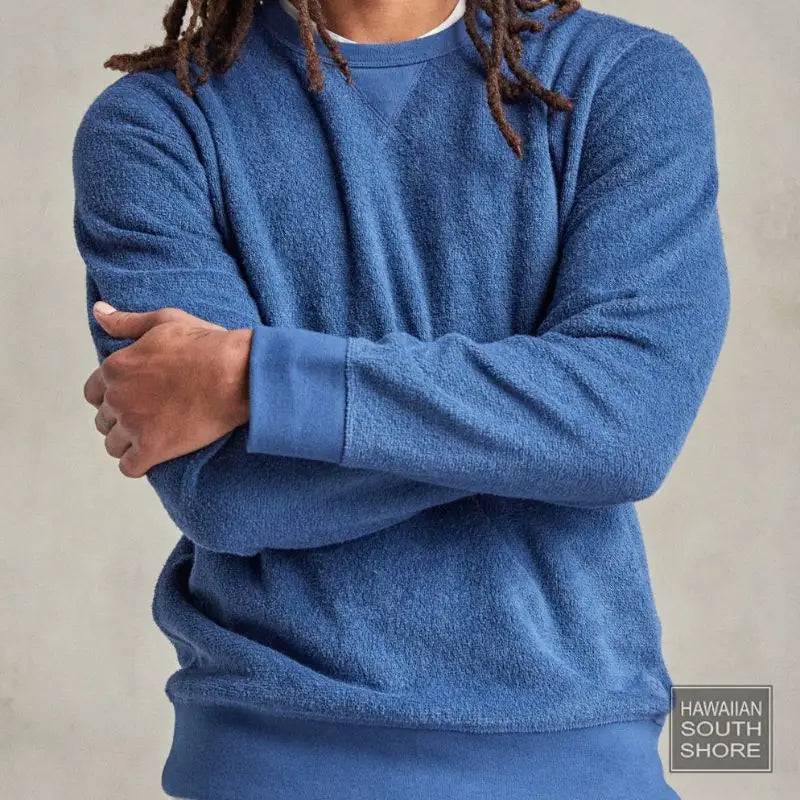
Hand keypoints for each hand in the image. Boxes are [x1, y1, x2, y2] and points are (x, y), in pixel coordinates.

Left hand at [83, 302, 251, 477]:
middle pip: (103, 421)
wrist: (236, 374)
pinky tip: (155, 455)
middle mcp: (118, 398)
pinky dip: (138, 464)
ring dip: (128, 443)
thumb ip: (126, 321)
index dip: (113, 396)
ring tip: (154, 436)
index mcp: (116, 367)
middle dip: (122, 420)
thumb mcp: (165, 321)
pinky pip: (129, 467)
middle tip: (150, 417)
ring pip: (113, 445)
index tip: (136, 397)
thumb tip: (98, 312)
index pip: (93, 393)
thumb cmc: (205, 344)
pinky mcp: (152, 448)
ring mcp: (134, 425)